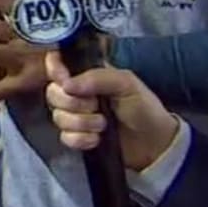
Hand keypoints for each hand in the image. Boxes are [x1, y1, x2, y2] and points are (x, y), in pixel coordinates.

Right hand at [45, 52, 180, 172]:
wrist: (154, 144)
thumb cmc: (143, 107)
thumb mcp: (126, 83)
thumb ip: (96, 78)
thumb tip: (66, 85)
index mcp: (86, 74)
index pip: (56, 63)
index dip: (55, 70)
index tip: (65, 81)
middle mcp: (76, 93)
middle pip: (53, 93)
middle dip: (74, 103)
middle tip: (96, 107)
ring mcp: (75, 116)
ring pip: (58, 117)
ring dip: (82, 123)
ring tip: (104, 125)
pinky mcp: (77, 137)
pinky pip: (65, 137)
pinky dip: (82, 140)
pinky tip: (97, 140)